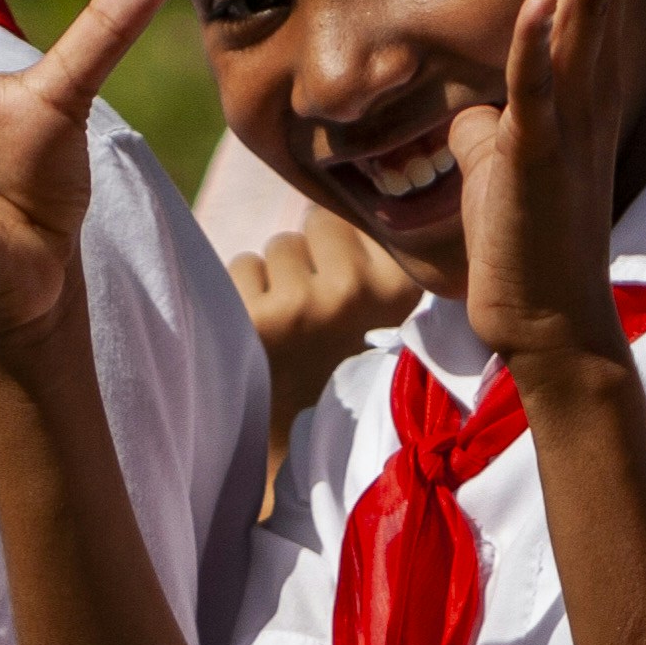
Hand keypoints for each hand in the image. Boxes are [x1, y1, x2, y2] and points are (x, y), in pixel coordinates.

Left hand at [232, 203, 420, 428]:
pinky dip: (244, 294)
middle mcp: (359, 293)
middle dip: (310, 256)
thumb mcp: (386, 322)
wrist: (296, 452)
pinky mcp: (255, 315)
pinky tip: (259, 333)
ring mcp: (304, 304)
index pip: (364, 219)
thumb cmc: (339, 375)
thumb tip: (345, 192)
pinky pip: (243, 266)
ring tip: (287, 326)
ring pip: (278, 245)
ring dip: (275, 277)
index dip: (350, 245)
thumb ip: (381, 263)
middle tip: (314, 311)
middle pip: (317, 223)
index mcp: (402, 294)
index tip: (348, 280)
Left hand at [447, 0, 639, 364]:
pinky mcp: (537, 155)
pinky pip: (536, 89)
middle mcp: (584, 98)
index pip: (594, 1)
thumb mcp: (502, 163)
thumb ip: (493, 121)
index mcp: (578, 94)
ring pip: (583, 26)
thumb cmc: (522, 244)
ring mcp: (564, 124)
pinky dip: (534, 42)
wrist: (544, 319)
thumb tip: (475, 106)